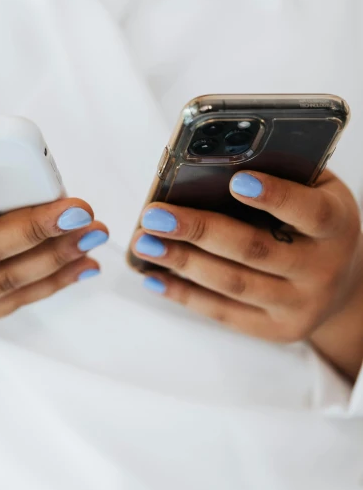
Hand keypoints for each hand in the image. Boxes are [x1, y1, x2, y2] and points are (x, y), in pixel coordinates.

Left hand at [131, 170, 361, 350]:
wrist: (343, 284)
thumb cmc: (314, 221)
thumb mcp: (315, 190)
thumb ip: (281, 173)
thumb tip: (214, 159)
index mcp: (336, 225)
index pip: (309, 212)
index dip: (275, 196)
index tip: (236, 179)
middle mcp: (323, 269)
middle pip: (255, 250)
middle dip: (199, 231)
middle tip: (155, 215)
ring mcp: (299, 305)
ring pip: (233, 284)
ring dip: (182, 262)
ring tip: (145, 242)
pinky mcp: (275, 330)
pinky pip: (223, 312)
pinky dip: (184, 293)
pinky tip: (153, 274)